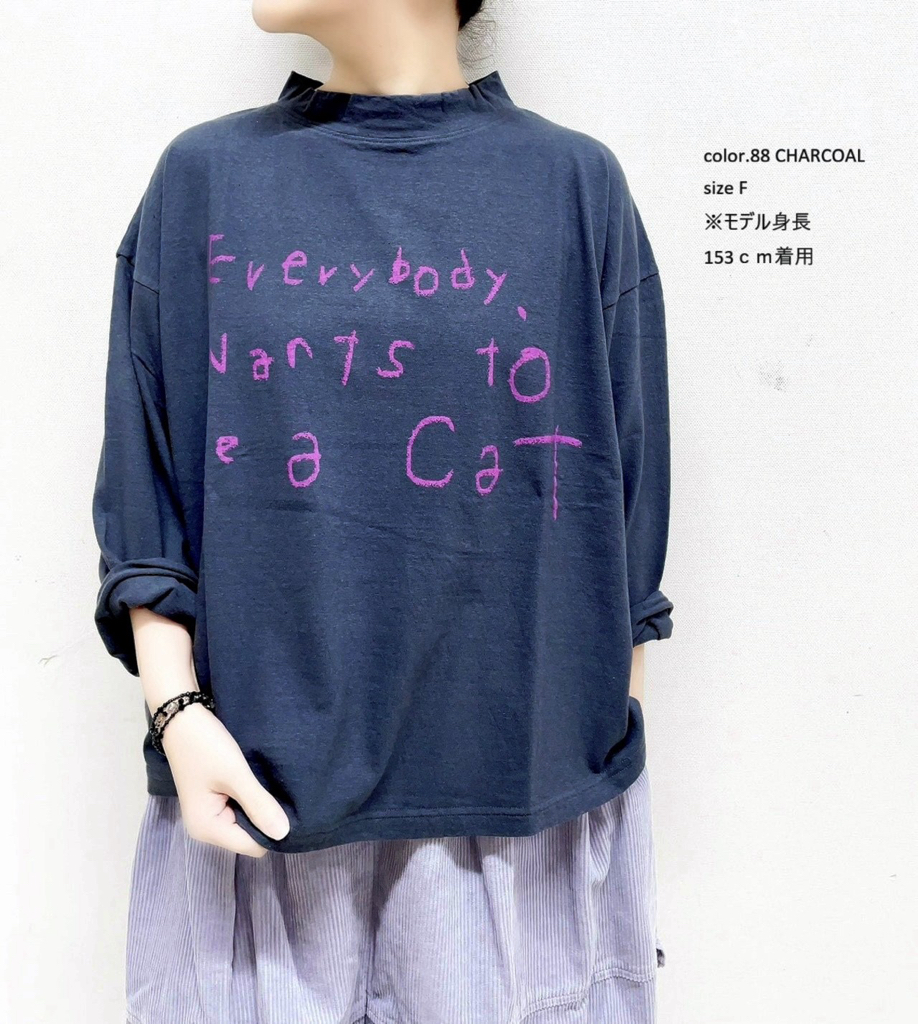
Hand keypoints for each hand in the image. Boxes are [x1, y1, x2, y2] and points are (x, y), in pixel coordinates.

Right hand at [159, 701, 289, 857]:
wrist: (182, 717)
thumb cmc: (205, 745)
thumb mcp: (235, 774)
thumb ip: (258, 804)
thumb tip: (284, 833)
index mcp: (207, 829)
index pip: (253, 847)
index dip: (271, 831)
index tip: (287, 808)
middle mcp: (206, 828)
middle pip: (250, 837)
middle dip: (265, 818)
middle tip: (282, 793)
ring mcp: (209, 814)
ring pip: (247, 822)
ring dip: (259, 807)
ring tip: (272, 786)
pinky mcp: (214, 799)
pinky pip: (241, 808)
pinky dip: (251, 798)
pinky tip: (260, 783)